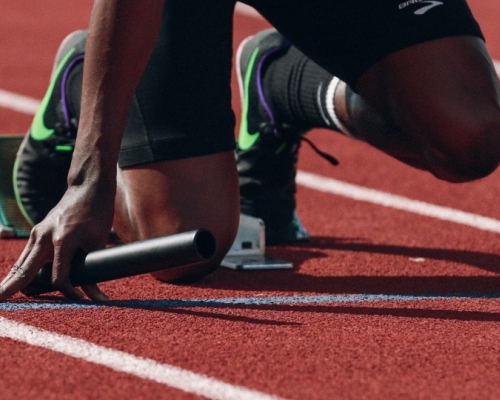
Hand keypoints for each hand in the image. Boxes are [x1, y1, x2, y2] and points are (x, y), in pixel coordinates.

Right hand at [0, 183, 113, 300]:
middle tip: (0, 303)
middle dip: (12, 288)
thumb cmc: (97, 213)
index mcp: (64, 239)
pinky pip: (25, 256)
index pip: (60, 276)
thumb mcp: (99, 241)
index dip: (69, 292)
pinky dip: (18, 271)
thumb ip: (93, 268)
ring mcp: (37, 233)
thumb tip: (96, 296)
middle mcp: (45, 236)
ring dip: (10, 282)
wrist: (87, 187)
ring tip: (0, 299)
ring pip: (20, 263)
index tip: (80, 300)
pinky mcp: (36, 232)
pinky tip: (9, 284)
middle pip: (25, 270)